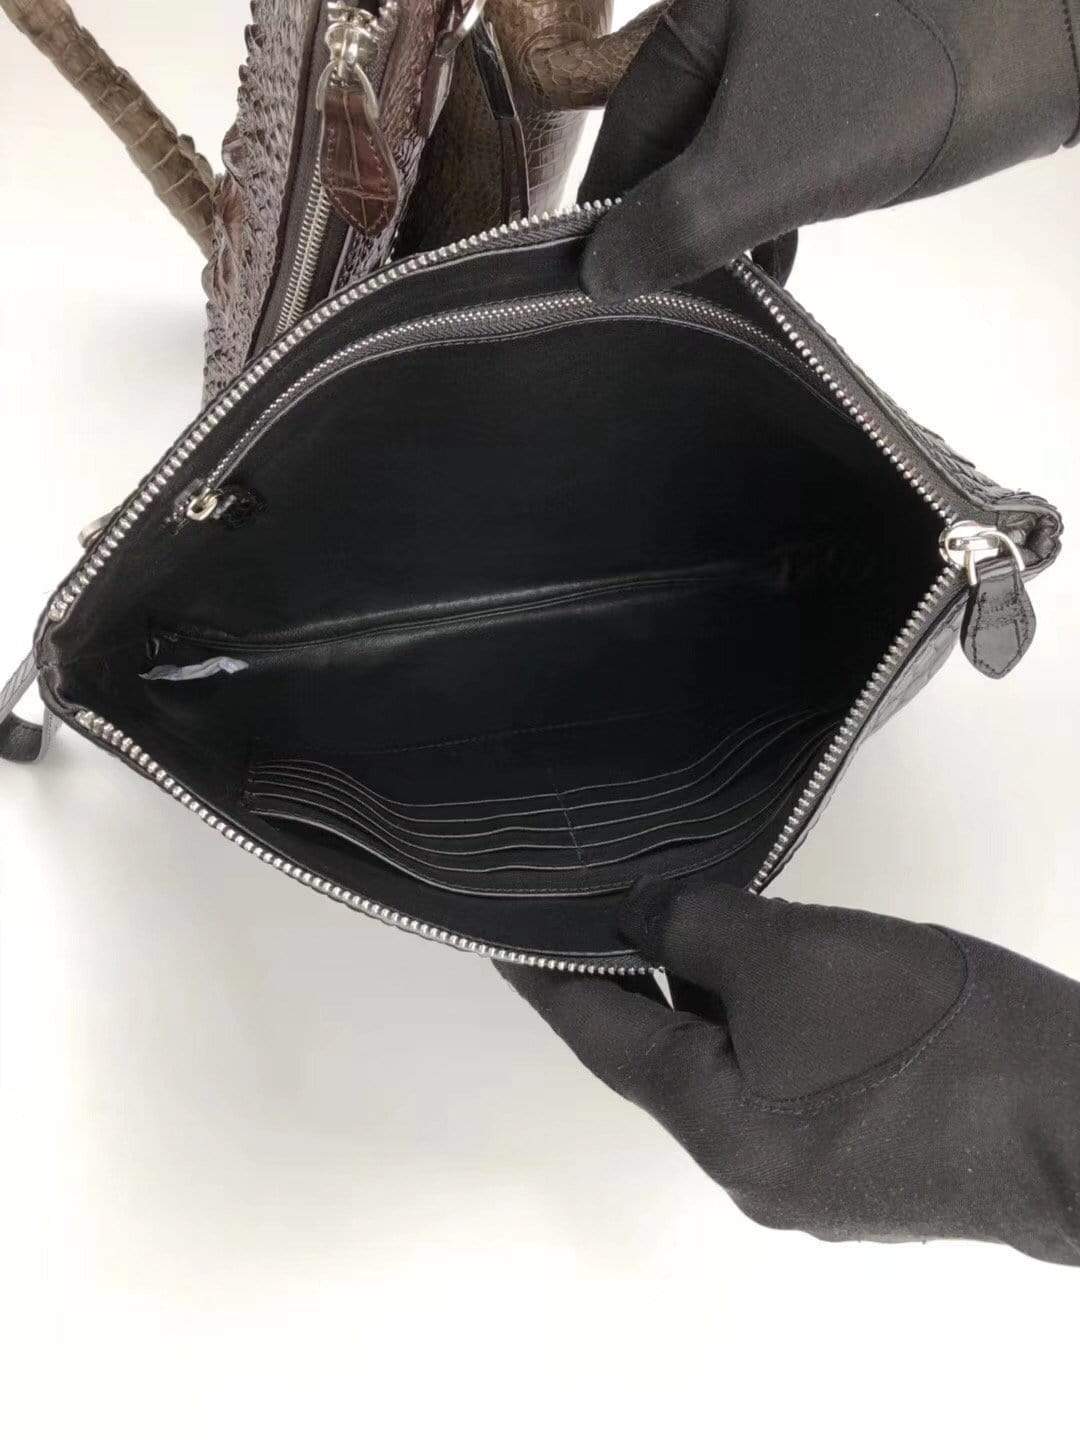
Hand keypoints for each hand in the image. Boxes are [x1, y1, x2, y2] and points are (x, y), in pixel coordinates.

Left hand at [499, 880, 1079, 1265]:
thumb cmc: (939, 1035)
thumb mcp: (801, 954)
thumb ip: (697, 928)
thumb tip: (640, 915)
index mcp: (721, 1131)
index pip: (602, 1039)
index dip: (548, 980)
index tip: (502, 939)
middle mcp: (756, 1174)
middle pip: (670, 1059)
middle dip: (646, 980)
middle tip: (620, 902)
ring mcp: (821, 1182)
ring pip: (739, 1070)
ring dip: (722, 1002)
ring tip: (716, 924)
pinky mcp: (877, 1169)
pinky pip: (796, 1086)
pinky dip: (778, 1031)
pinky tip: (800, 982)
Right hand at [580, 0, 1079, 297]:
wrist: (1056, 37)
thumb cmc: (908, 79)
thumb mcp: (768, 164)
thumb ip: (676, 223)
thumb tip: (599, 276)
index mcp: (704, 11)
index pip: (624, 132)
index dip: (607, 217)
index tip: (598, 290)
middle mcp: (745, 19)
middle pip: (674, 143)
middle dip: (667, 228)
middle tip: (659, 307)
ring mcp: (802, 45)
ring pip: (731, 152)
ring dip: (722, 229)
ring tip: (716, 299)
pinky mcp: (856, 77)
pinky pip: (784, 152)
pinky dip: (772, 210)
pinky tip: (776, 262)